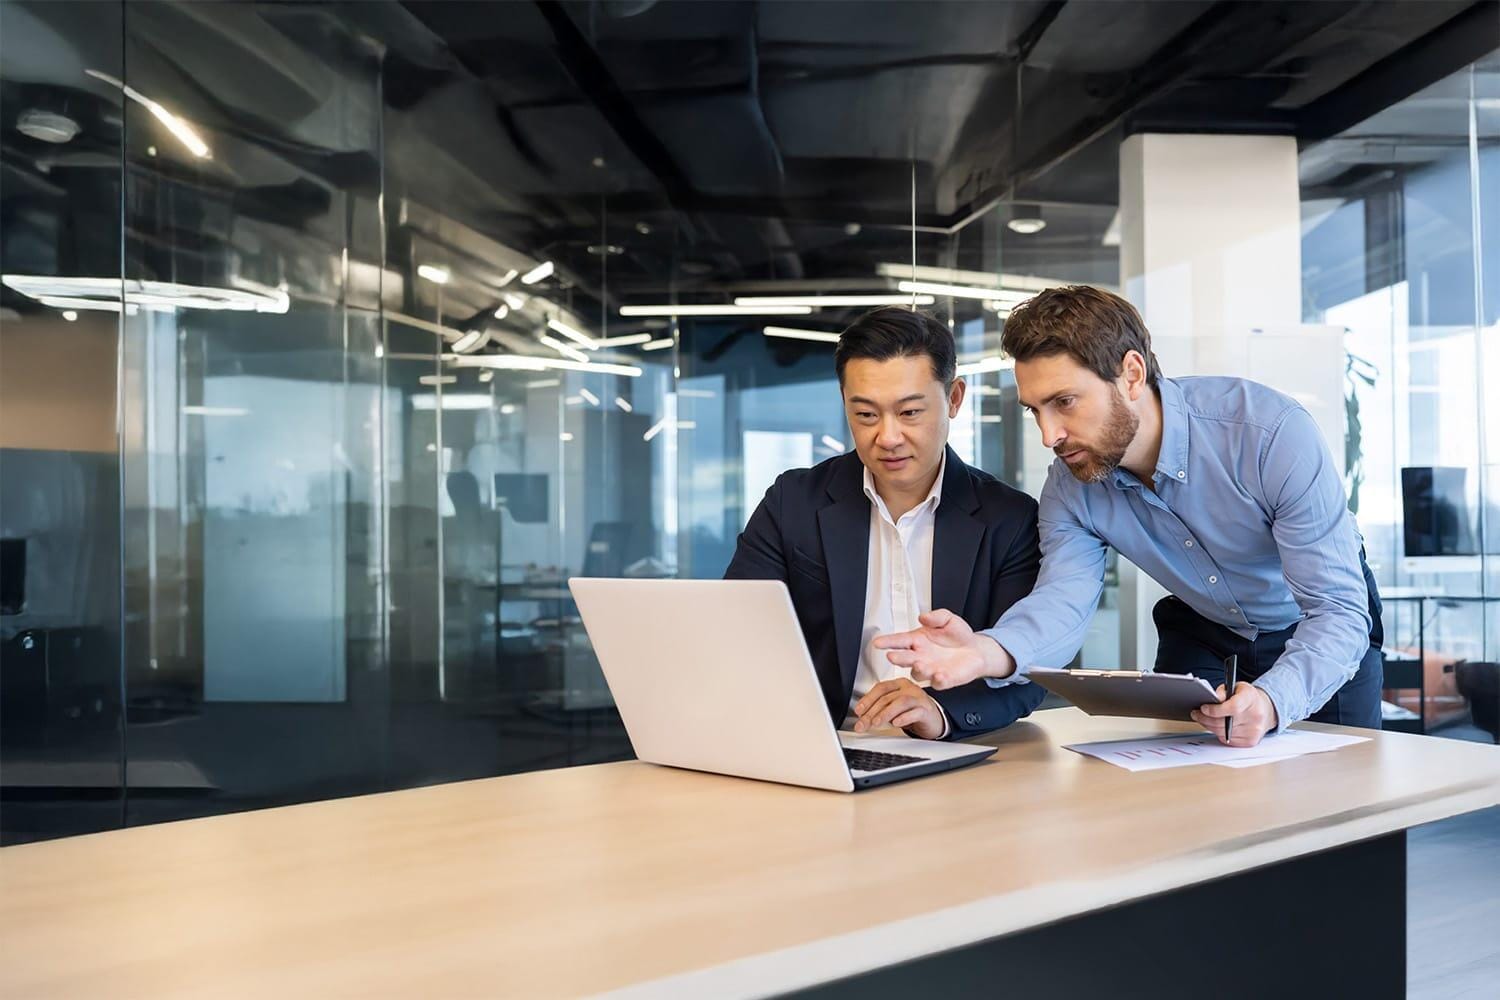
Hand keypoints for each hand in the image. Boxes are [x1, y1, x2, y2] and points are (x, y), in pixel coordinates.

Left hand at [852, 678, 945, 738]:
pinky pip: (915, 712)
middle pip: (887, 697)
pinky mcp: (926, 710)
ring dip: (885, 713)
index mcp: (899, 684)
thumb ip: (880, 709)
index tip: (858, 711)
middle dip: (872, 712)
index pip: (880, 688)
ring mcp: (918, 698)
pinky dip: (904, 718)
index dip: (867, 699)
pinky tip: (896, 723)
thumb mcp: (894, 708)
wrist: (934, 720)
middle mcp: (909, 688)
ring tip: (876, 723)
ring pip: (900, 702)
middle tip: (863, 724)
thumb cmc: (912, 712)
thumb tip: (862, 717)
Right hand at [871, 609, 1013, 689]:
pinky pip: (938, 683)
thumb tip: (923, 616)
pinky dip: (938, 680)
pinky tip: (940, 675)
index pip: (899, 640)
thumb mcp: (948, 619)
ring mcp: (931, 669)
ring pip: (918, 673)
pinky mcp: (944, 680)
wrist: (976, 650)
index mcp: (917, 640)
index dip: (888, 641)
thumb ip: (936, 616)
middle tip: (892, 656)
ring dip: (918, 670)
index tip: (878, 642)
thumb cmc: (958, 635)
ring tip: (920, 664)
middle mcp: (920, 656)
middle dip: (898, 658)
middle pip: (904, 658)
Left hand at [1191, 682, 1278, 746]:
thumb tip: (1215, 697)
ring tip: (1202, 718)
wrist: (1266, 710)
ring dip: (1209, 726)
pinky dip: (1218, 733)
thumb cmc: (1248, 698)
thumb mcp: (1237, 687)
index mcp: (1251, 699)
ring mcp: (1254, 731)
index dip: (1215, 709)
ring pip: (1222, 732)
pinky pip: (1226, 739)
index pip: (1233, 707)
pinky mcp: (1250, 742)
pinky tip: (1215, 725)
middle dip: (1205, 718)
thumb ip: (1224, 690)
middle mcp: (1255, 716)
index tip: (1203, 708)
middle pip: (1224, 722)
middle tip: (1196, 713)